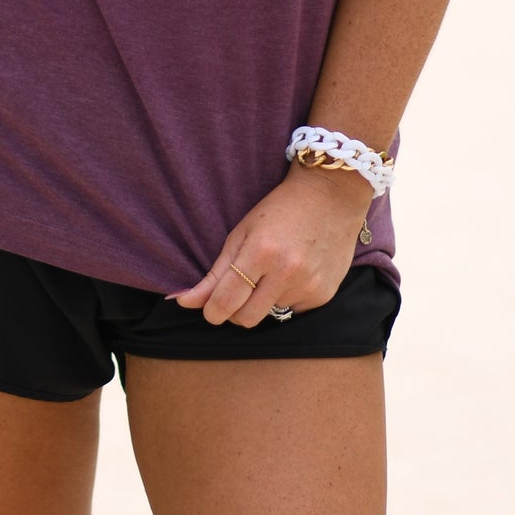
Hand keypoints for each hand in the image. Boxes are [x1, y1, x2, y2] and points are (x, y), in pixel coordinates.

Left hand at [172, 162, 372, 326]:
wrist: (330, 196)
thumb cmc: (279, 209)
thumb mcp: (242, 233)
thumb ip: (215, 272)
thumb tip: (184, 302)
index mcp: (261, 251)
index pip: (226, 301)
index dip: (212, 311)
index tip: (209, 309)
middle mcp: (287, 272)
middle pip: (246, 318)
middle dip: (234, 312)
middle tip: (234, 293)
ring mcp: (309, 286)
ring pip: (270, 315)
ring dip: (262, 301)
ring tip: (271, 271)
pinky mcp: (324, 295)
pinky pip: (293, 310)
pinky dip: (286, 297)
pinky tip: (293, 272)